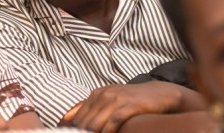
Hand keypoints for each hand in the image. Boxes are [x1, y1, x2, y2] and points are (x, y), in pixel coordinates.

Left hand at [65, 82, 200, 132]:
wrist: (157, 94)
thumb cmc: (131, 100)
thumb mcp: (107, 100)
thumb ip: (87, 108)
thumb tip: (66, 120)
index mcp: (96, 94)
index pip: (77, 117)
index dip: (72, 131)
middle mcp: (103, 95)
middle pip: (85, 122)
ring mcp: (116, 100)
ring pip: (96, 123)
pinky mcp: (129, 106)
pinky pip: (113, 122)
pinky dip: (108, 132)